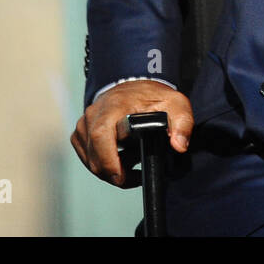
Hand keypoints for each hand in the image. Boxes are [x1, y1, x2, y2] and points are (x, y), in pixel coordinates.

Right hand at [70, 80, 193, 186]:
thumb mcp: (176, 105)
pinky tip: (119, 161)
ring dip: (109, 169)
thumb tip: (179, 146)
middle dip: (113, 173)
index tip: (122, 177)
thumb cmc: (155, 97)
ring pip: (89, 159)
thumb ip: (182, 124)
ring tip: (132, 163)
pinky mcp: (81, 131)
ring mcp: (85, 122)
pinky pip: (86, 156)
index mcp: (116, 105)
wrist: (136, 86)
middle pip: (94, 153)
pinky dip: (101, 164)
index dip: (108, 160)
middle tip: (134, 177)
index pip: (102, 135)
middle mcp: (95, 112)